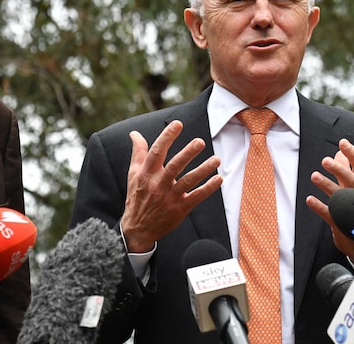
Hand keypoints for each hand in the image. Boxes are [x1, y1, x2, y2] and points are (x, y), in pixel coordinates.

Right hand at [121, 120, 222, 252]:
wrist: (138, 228)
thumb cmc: (137, 197)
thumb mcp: (133, 174)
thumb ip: (137, 153)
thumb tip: (135, 134)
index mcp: (146, 174)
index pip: (156, 152)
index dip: (167, 137)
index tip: (177, 124)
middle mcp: (158, 184)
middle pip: (174, 166)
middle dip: (187, 153)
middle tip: (200, 142)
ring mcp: (170, 197)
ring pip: (188, 181)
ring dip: (203, 170)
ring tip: (216, 159)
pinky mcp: (180, 208)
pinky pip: (196, 196)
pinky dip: (208, 188)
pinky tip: (219, 179)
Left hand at [306, 138, 353, 268]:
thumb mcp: (352, 188)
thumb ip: (345, 170)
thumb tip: (339, 152)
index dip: (353, 154)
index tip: (343, 142)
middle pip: (352, 180)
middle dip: (339, 169)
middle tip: (325, 161)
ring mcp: (350, 211)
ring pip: (341, 196)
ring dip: (327, 184)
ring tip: (314, 176)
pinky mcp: (340, 224)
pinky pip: (329, 214)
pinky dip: (319, 206)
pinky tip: (309, 199)